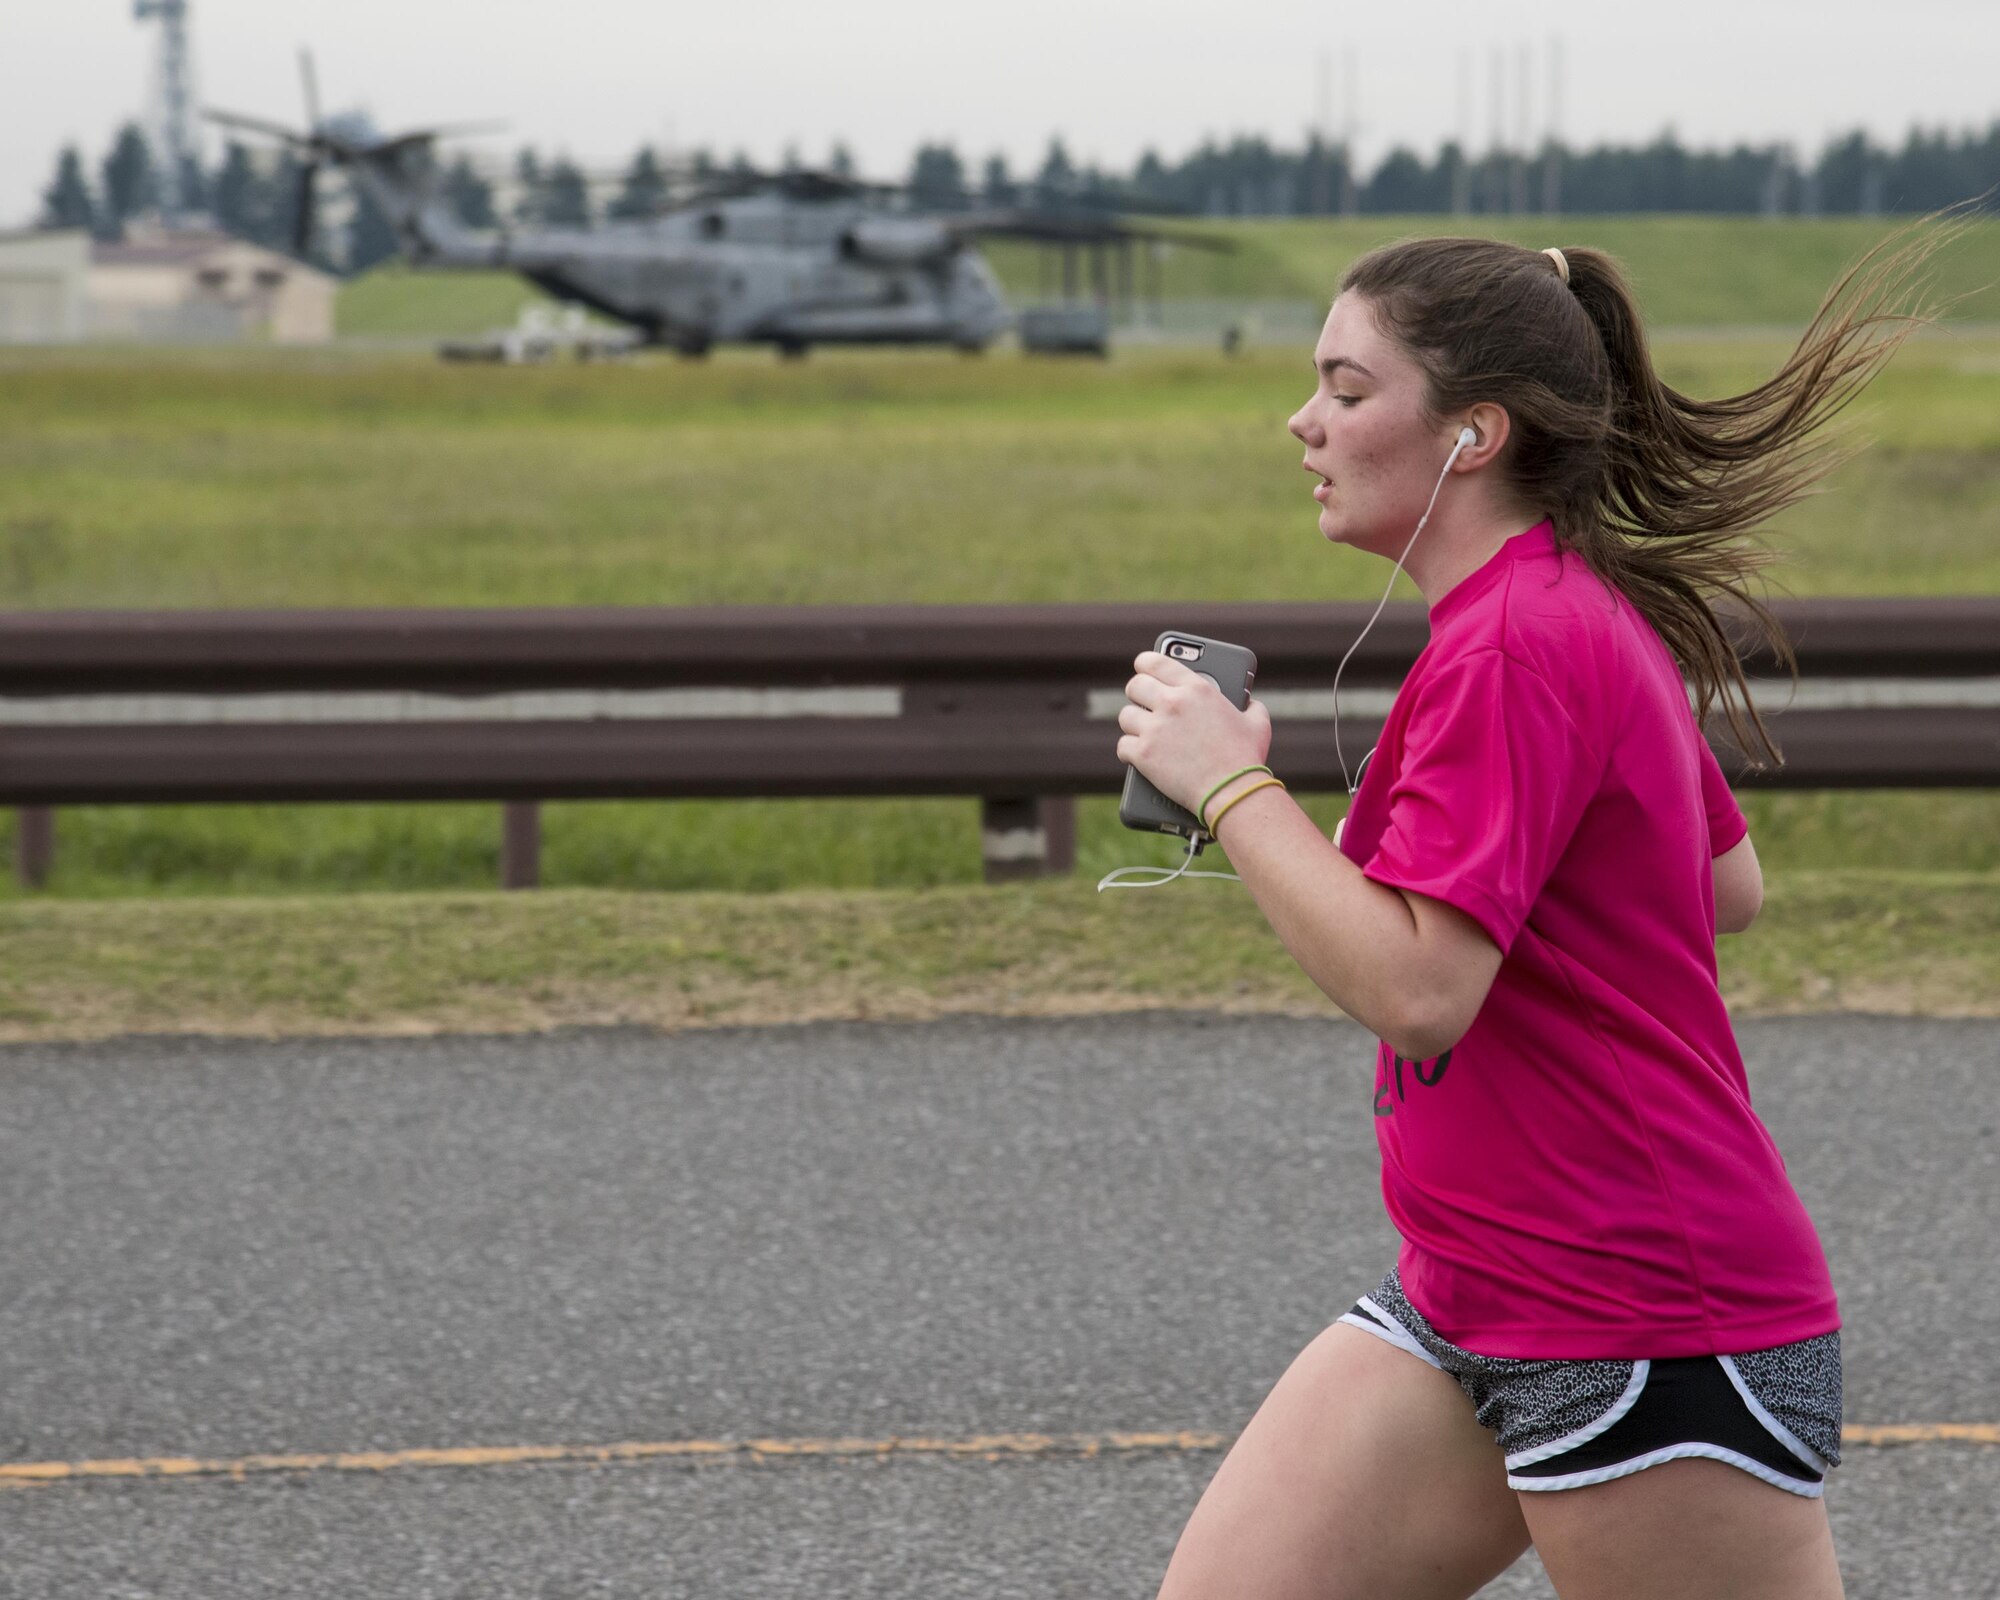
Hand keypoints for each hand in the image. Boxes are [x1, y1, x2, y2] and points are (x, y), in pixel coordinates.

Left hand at [1116, 651, 1272, 821]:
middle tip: (1143, 702)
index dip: (1145, 663)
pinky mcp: (1144, 754)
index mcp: (1197, 688)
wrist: (1232, 791)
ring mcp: (1155, 728)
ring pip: (1125, 716)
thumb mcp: (1257, 723)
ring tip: (1143, 731)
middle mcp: (1172, 703)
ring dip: (1133, 724)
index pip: (1156, 661)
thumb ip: (1250, 706)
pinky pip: (1123, 746)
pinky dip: (1129, 752)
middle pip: (1135, 686)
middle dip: (1137, 693)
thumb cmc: (1246, 758)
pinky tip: (1138, 755)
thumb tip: (1249, 702)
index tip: (1142, 667)